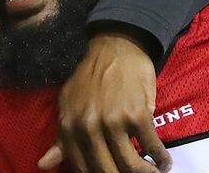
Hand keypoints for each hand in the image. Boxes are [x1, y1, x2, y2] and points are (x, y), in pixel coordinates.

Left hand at [39, 32, 171, 172]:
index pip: (82, 168)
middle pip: (107, 170)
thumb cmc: (90, 77)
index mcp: (69, 127)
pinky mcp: (137, 115)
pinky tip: (164, 162)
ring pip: (131, 165)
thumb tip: (44, 164)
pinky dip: (161, 159)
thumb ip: (61, 138)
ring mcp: (114, 122)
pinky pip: (152, 146)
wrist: (114, 48)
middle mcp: (89, 127)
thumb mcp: (68, 104)